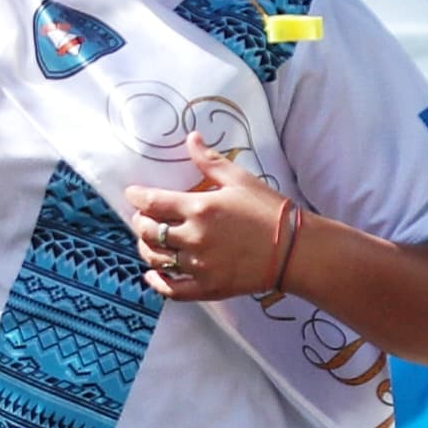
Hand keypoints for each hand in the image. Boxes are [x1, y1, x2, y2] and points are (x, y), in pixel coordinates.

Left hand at [121, 144, 294, 301]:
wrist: (295, 250)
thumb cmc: (269, 210)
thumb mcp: (239, 179)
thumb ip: (210, 161)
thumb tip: (191, 137)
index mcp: (199, 208)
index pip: (152, 202)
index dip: (136, 197)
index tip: (132, 194)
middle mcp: (193, 238)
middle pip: (148, 231)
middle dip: (139, 221)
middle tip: (143, 217)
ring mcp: (199, 266)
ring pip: (156, 259)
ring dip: (145, 248)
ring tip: (147, 241)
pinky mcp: (208, 288)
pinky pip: (172, 290)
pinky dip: (157, 282)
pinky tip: (153, 274)